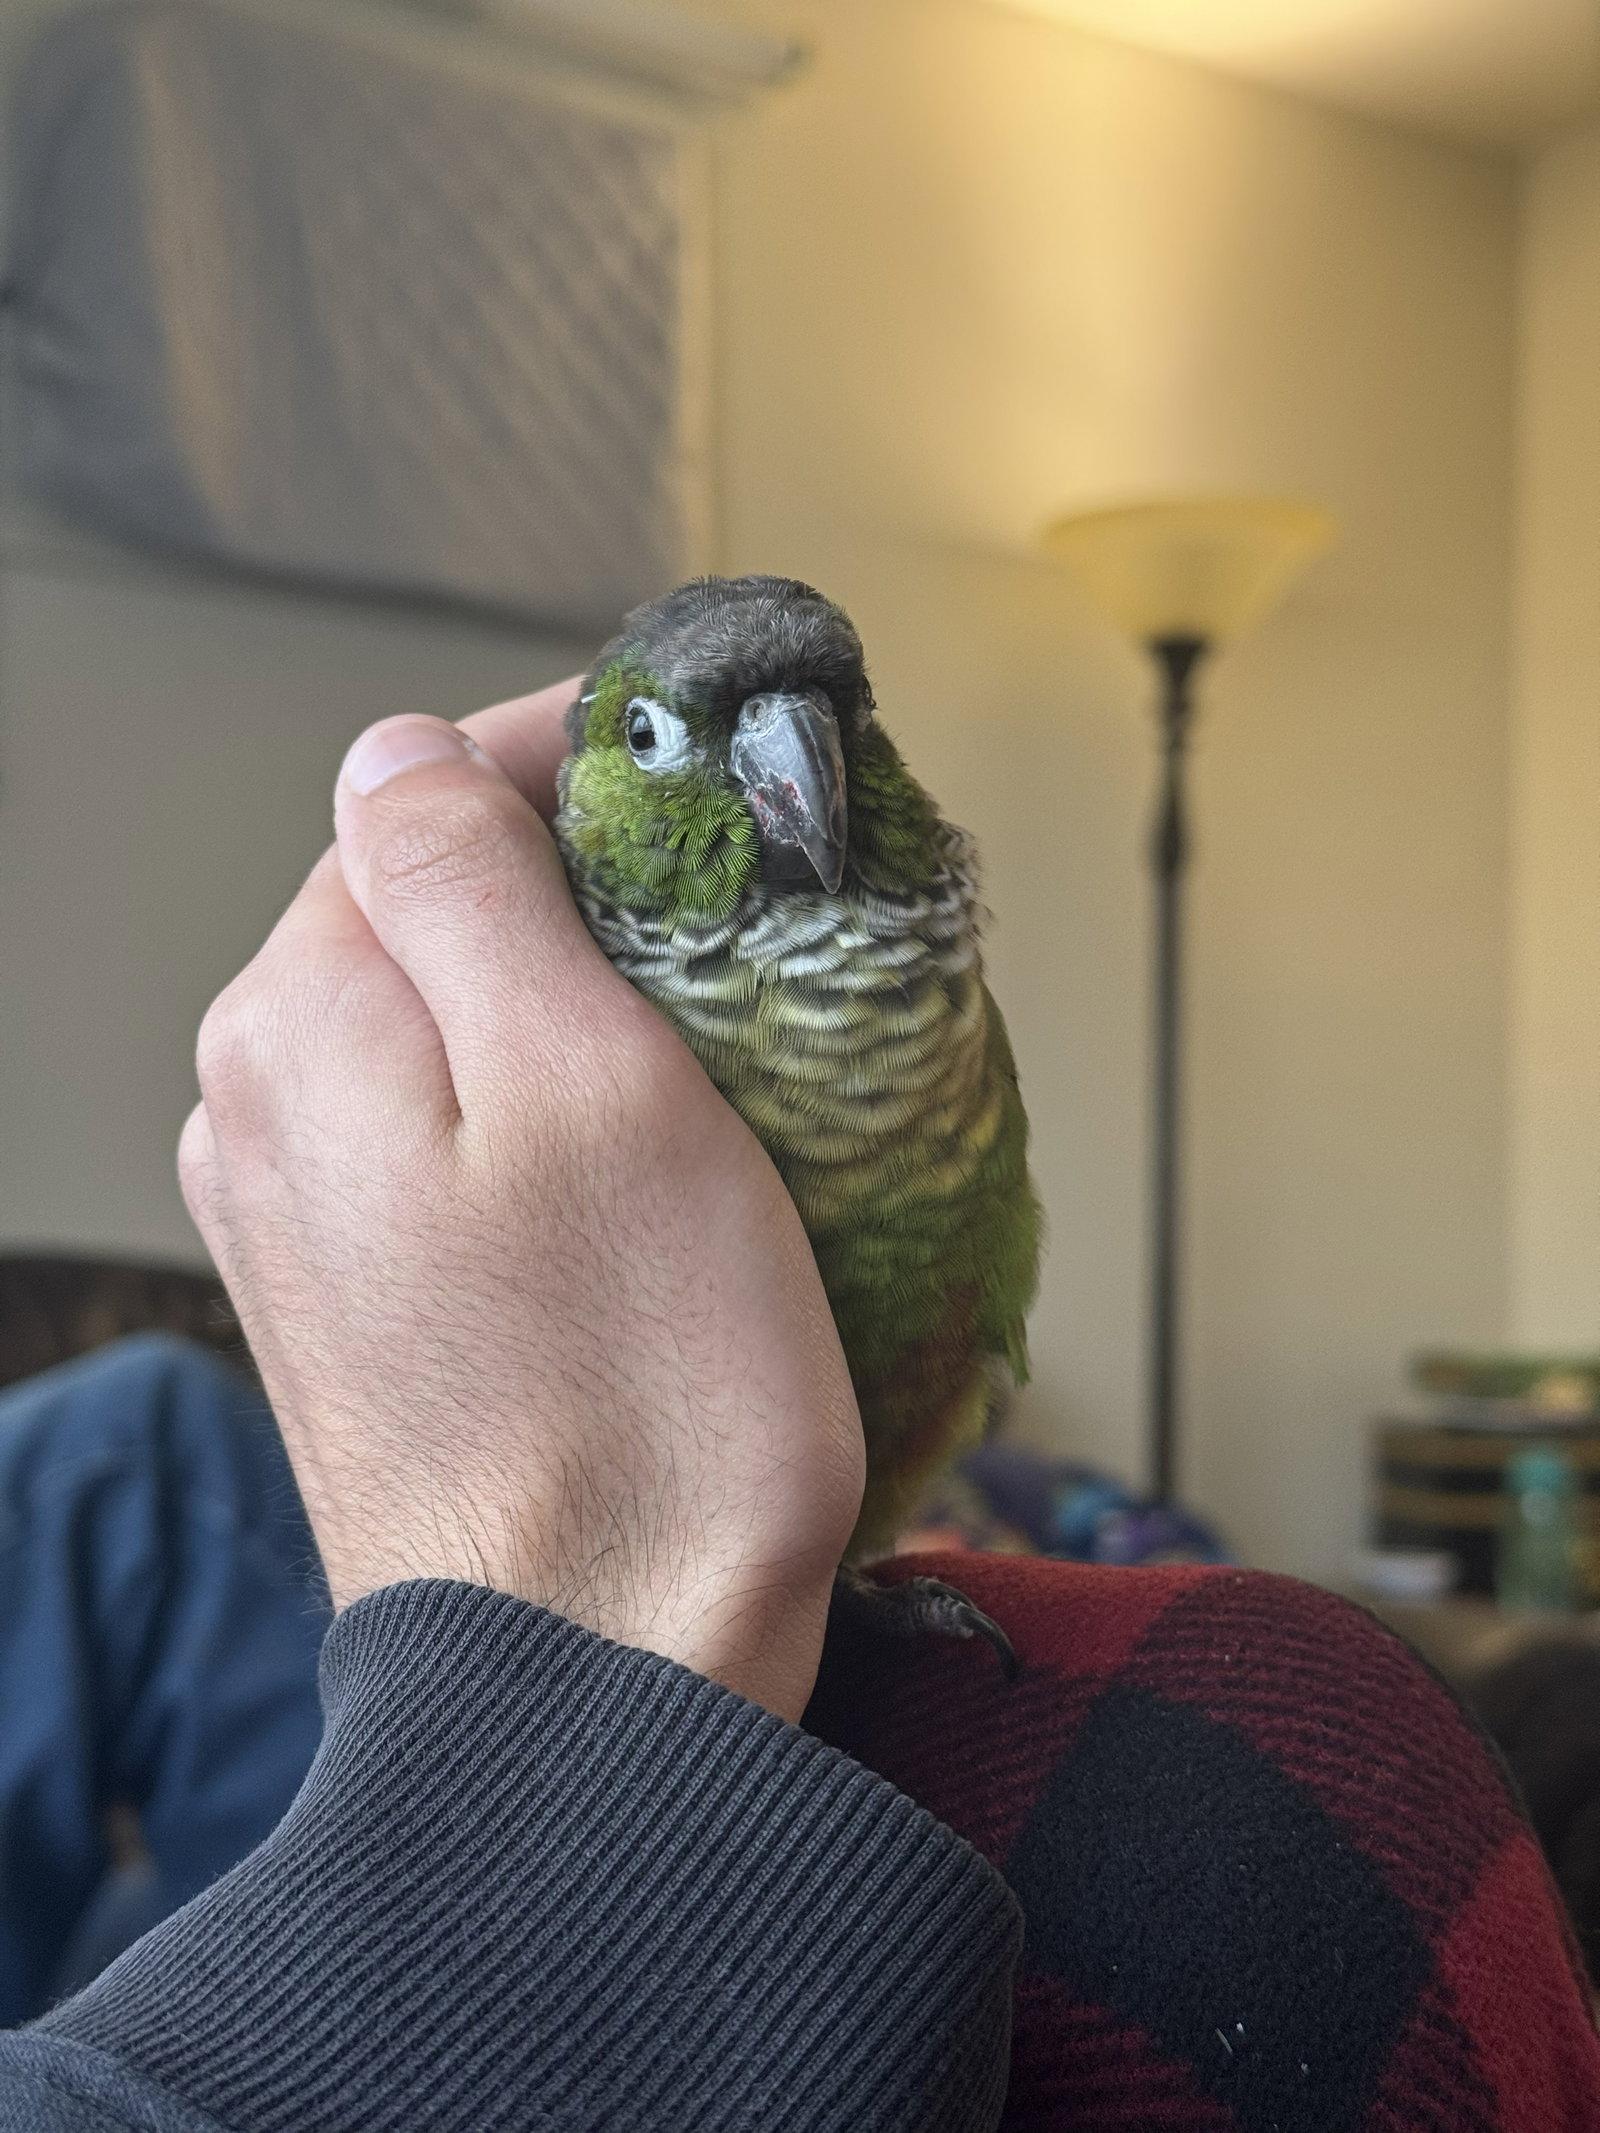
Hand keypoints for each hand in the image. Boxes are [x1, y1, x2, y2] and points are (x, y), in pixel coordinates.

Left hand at [179, 685, 863, 1722]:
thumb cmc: (640, 1391)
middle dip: (574, 884)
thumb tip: (405, 750)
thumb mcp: (589, 1080)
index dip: (575, 762)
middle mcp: (259, 1101)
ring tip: (708, 1044)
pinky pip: (439, 1134)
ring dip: (564, 1002)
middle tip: (736, 924)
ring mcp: (293, 1208)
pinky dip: (536, 1107)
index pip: (426, 793)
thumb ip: (472, 883)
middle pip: (423, 906)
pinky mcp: (352, 1295)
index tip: (704, 779)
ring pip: (439, 1020)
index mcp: (303, 1017)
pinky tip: (633, 1162)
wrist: (599, 1673)